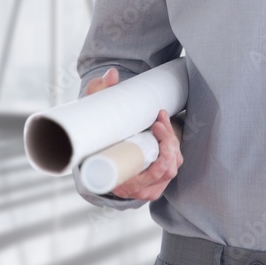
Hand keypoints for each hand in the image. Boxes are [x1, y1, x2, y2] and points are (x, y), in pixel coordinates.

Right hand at [83, 68, 183, 200]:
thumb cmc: (94, 134)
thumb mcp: (92, 112)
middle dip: (168, 143)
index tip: (156, 130)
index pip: (145, 181)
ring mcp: (147, 185)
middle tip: (159, 121)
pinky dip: (172, 145)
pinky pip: (173, 165)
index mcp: (116, 182)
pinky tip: (164, 128)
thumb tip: (111, 74)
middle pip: (164, 171)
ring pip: (171, 167)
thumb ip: (99, 91)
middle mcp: (133, 189)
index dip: (158, 162)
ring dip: (171, 142)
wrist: (97, 146)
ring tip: (160, 121)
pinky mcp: (157, 179)